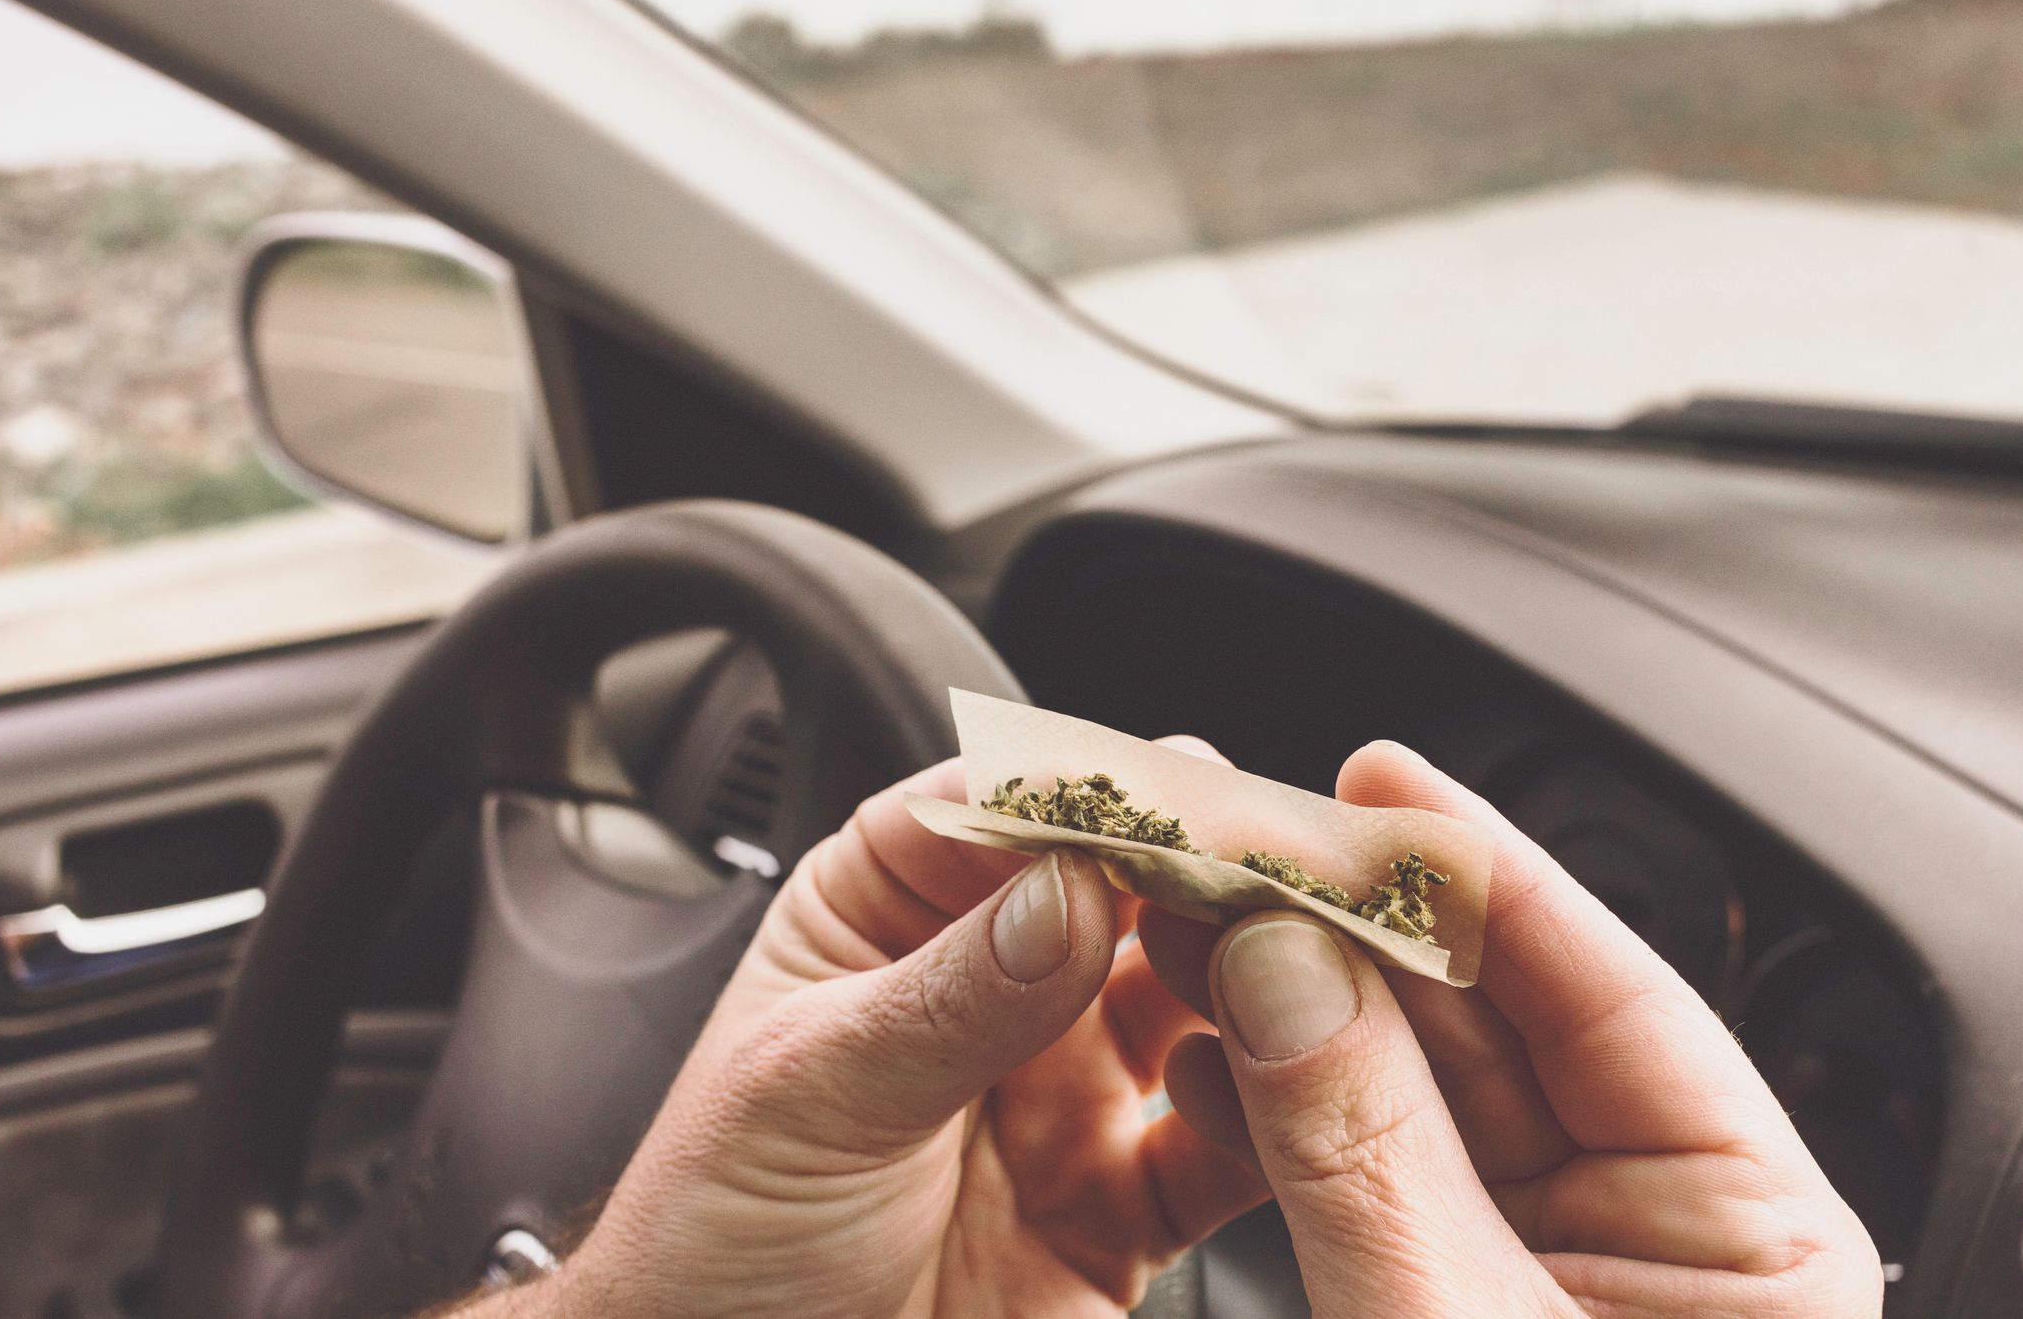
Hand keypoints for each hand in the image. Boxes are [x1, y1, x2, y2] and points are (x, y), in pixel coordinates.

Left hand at [525, 752, 1267, 1316]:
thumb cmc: (716, 1234)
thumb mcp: (812, 1095)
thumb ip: (946, 998)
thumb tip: (1067, 891)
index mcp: (891, 908)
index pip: (1009, 805)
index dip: (1102, 788)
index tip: (1182, 794)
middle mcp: (998, 980)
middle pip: (1132, 884)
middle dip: (1212, 867)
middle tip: (1279, 870)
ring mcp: (1069, 1085)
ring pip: (1203, 995)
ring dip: (1263, 973)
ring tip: (1306, 968)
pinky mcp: (1123, 1198)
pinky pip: (1228, 1143)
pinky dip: (1277, 1114)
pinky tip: (1285, 1096)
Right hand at [1139, 740, 1884, 1316]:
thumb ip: (1366, 1148)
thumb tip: (1280, 961)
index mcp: (1746, 1239)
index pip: (1616, 992)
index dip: (1485, 873)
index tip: (1379, 780)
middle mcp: (1657, 1236)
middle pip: (1493, 1025)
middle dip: (1349, 933)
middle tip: (1238, 850)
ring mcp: (1544, 1267)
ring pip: (1408, 1090)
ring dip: (1287, 1011)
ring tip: (1189, 933)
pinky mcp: (1444, 1299)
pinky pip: (1359, 1171)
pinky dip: (1272, 1116)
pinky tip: (1203, 1059)